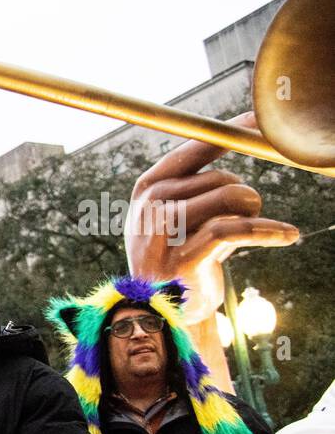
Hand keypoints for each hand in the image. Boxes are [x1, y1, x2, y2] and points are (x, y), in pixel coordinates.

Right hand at [125, 112, 299, 324]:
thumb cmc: (179, 254)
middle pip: (219, 179)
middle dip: (243, 196)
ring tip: (252, 227)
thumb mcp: (177, 215)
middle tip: (246, 217)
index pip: (190, 150)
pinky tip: (288, 235)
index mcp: (146, 189)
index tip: (256, 124)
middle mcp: (150, 208)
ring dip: (253, 212)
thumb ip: (198, 184)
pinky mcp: (184, 259)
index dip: (226, 134)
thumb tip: (242, 133)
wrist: (162, 310)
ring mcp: (163, 234)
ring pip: (229, 199)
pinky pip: (236, 230)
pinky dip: (268, 231)